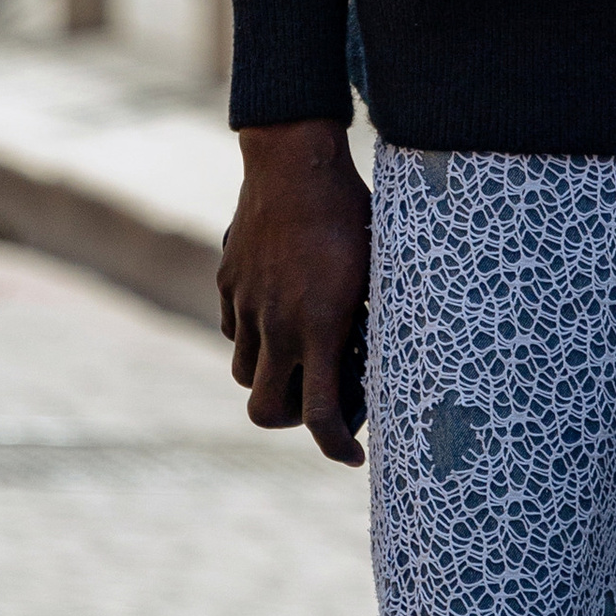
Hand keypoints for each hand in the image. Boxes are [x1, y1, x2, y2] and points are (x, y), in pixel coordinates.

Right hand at [218, 121, 371, 465]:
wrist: (295, 160)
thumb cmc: (350, 212)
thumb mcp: (377, 268)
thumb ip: (370, 319)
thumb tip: (387, 359)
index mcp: (319, 326)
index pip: (321, 415)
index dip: (337, 446)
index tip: (353, 455)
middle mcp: (277, 324)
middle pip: (266, 411)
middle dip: (291, 419)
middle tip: (319, 400)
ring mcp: (246, 304)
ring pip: (245, 373)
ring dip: (271, 376)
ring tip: (301, 354)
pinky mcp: (228, 283)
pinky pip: (233, 331)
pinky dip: (253, 337)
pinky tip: (280, 313)